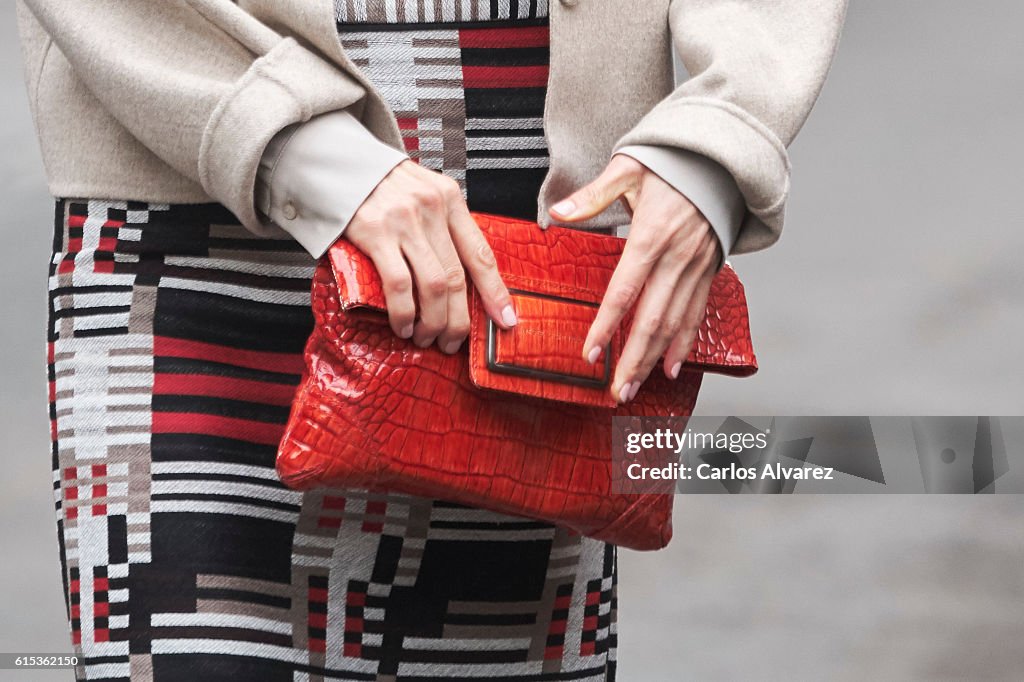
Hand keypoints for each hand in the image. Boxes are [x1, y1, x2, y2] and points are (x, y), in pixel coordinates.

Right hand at [344, 160, 516, 352]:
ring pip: (434, 285)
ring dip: (434, 321)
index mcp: (450, 199)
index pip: (481, 253)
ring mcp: (404, 221)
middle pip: (458, 277)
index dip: (496, 292)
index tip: (506, 320)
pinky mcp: (375, 233)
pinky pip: (399, 283)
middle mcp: (432, 208)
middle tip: (454, 342)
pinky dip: (405, 312)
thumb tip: (461, 277)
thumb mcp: (422, 193)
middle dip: (459, 319)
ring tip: (428, 339)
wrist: (336, 162)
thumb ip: (442, 225)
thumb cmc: (381, 185)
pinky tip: (404, 326)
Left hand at [550, 155, 721, 403]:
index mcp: (651, 236)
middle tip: (617, 392)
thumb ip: (593, 195)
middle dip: (633, 359)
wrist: (721, 159)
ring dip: (655, 360)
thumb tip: (558, 211)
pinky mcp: (708, 271)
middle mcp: (676, 258)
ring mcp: (695, 267)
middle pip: (652, 319)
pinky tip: (670, 367)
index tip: (591, 353)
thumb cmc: (670, 163)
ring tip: (636, 387)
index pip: (624, 290)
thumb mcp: (628, 168)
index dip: (607, 325)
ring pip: (674, 323)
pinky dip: (683, 344)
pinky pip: (696, 314)